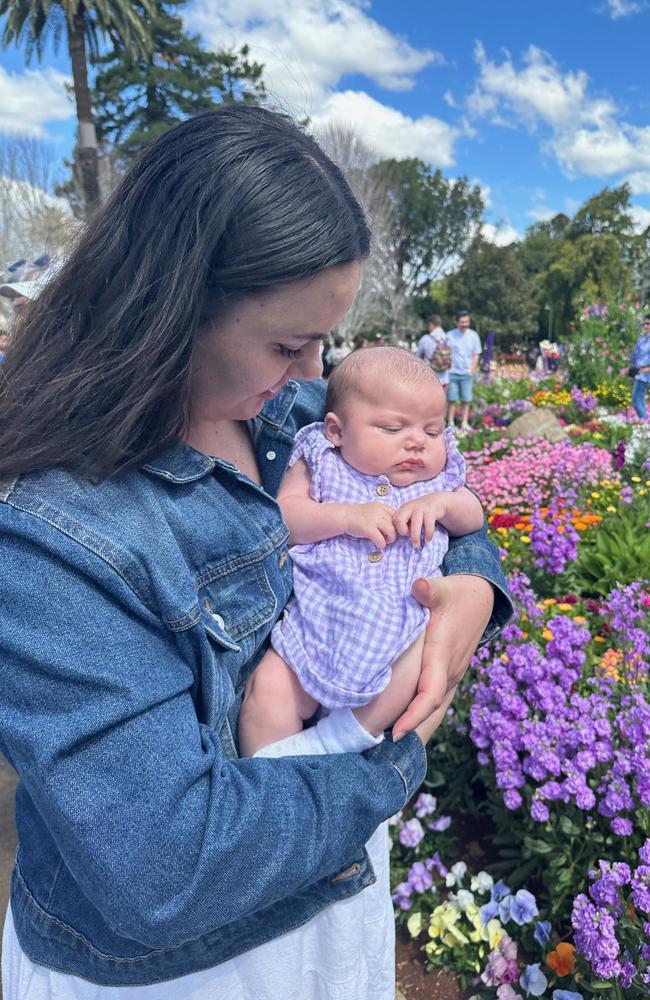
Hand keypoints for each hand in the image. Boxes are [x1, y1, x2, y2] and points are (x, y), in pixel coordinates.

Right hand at [344, 502, 395, 549]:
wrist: (343, 516)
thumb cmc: (358, 516)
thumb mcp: (373, 511)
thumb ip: (383, 516)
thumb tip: (395, 527)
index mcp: (382, 507)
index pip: (398, 517)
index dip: (397, 526)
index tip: (392, 531)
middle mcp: (380, 512)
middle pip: (396, 525)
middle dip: (394, 534)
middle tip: (387, 538)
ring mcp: (374, 520)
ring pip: (392, 532)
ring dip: (390, 539)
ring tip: (384, 541)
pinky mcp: (368, 529)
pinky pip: (381, 540)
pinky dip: (381, 544)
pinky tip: (378, 545)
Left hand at [392, 574, 493, 742]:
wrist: (480, 595)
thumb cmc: (457, 592)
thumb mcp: (443, 588)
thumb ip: (429, 590)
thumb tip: (419, 586)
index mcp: (442, 656)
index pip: (430, 694)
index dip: (414, 715)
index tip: (395, 731)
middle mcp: (449, 671)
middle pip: (431, 710)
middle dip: (410, 730)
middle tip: (380, 749)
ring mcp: (451, 674)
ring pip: (434, 708)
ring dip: (416, 725)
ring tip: (387, 744)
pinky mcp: (449, 672)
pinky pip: (435, 699)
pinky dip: (421, 714)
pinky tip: (403, 724)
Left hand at [393, 494, 448, 547]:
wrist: (436, 501)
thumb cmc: (420, 513)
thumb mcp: (409, 516)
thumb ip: (403, 524)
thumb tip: (396, 540)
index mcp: (402, 509)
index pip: (393, 521)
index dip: (398, 530)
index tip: (405, 534)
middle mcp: (409, 507)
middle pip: (399, 520)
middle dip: (403, 532)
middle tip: (408, 537)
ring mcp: (420, 507)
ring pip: (415, 523)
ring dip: (415, 536)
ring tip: (416, 545)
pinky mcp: (430, 510)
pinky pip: (428, 524)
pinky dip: (428, 534)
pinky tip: (428, 539)